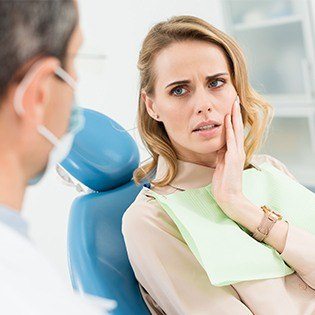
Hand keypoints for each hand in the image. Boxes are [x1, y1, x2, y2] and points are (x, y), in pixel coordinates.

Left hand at [211, 95, 245, 218]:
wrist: (229, 196)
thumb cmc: (224, 183)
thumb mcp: (221, 164)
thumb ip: (221, 154)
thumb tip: (218, 145)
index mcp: (234, 152)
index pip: (234, 132)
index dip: (232, 119)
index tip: (230, 107)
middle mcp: (237, 151)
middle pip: (237, 128)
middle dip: (235, 113)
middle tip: (235, 99)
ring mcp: (236, 154)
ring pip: (236, 132)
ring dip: (234, 118)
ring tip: (234, 105)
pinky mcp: (233, 159)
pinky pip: (231, 142)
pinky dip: (230, 131)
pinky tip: (228, 121)